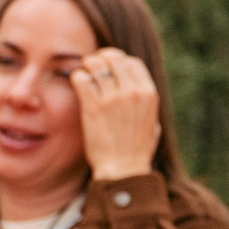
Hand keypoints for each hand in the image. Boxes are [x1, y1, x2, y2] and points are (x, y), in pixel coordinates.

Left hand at [72, 47, 160, 181]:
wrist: (123, 170)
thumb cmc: (136, 152)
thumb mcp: (152, 125)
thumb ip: (147, 108)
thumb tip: (142, 97)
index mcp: (149, 94)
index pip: (133, 63)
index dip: (119, 61)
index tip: (109, 67)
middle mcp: (132, 92)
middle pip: (114, 59)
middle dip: (101, 58)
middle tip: (91, 64)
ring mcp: (112, 98)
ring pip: (96, 65)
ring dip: (87, 65)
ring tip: (82, 71)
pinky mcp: (93, 107)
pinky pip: (82, 79)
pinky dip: (77, 77)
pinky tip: (76, 82)